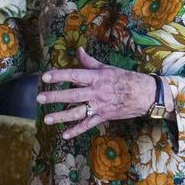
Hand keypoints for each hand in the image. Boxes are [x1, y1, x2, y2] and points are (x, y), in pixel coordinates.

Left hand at [37, 47, 155, 140]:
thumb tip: (78, 50)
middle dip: (55, 97)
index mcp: (96, 78)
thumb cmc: (125, 78)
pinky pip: (88, 125)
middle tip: (39, 98)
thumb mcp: (107, 68)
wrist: (145, 95)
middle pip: (72, 95)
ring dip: (61, 116)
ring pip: (78, 112)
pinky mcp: (104, 117)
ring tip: (46, 119)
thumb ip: (89, 61)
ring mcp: (99, 106)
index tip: (45, 76)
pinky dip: (76, 131)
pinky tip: (64, 135)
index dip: (59, 76)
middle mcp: (96, 92)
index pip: (74, 76)